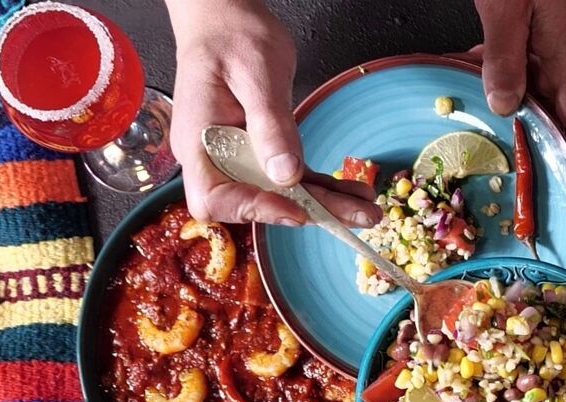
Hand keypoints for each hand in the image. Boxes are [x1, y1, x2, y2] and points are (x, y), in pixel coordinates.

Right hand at [166, 0, 378, 226]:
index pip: (216, 197)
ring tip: (367, 210)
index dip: (253, 209)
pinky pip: (293, 176)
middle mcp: (215, 157)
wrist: (227, 20)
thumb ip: (270, 125)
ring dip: (325, 204)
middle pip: (256, 203)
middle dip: (308, 212)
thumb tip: (285, 174)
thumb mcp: (256, 76)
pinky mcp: (262, 151)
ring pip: (281, 193)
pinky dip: (323, 186)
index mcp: (198, 142)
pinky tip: (354, 190)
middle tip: (356, 217)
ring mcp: (239, 157)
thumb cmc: (231, 37)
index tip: (294, 207)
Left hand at [472, 0, 565, 160]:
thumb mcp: (506, 8)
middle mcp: (562, 52)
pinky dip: (495, 77)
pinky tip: (470, 77)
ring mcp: (547, 42)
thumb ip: (503, 55)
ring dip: (506, 106)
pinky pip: (517, 66)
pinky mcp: (531, 30)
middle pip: (554, 112)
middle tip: (502, 158)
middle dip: (529, 136)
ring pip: (531, 91)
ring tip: (477, 120)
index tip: (557, 182)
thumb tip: (502, 104)